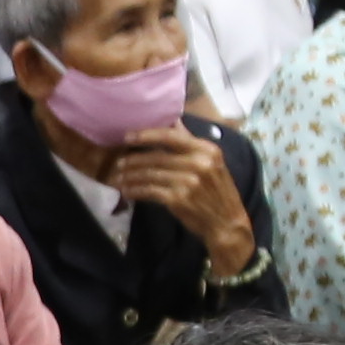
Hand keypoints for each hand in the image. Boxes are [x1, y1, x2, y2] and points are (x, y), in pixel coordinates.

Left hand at [106, 131, 251, 273]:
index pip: (171, 137)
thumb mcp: (211, 163)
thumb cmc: (217, 192)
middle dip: (133, 160)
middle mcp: (199, 163)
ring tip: (118, 178)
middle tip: (118, 163)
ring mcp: (188, 182)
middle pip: (156, 157)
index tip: (127, 136)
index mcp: (207, 150)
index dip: (146, 135)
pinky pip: (149, 191)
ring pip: (150, 174)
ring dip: (130, 176)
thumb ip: (190, 143)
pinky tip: (127, 191)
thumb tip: (173, 121)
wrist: (227, 223)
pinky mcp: (179, 199)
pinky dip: (135, 191)